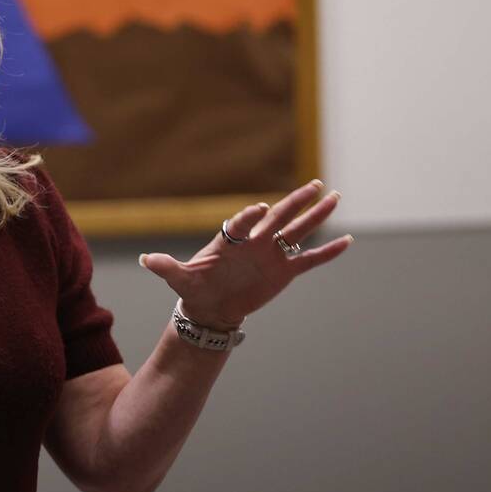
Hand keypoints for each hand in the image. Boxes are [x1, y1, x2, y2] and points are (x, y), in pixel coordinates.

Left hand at [139, 180, 352, 328]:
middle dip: (295, 201)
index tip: (258, 209)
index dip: (249, 216)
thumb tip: (145, 260)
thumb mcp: (179, 279)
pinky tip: (346, 241)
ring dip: (316, 215)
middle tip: (314, 184)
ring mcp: (272, 255)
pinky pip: (309, 259)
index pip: (241, 223)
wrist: (211, 307)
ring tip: (335, 197)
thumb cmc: (195, 288)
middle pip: (278, 217)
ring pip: (298, 231)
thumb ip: (166, 267)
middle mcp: (255, 241)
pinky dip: (327, 252)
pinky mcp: (284, 272)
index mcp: (230, 239)